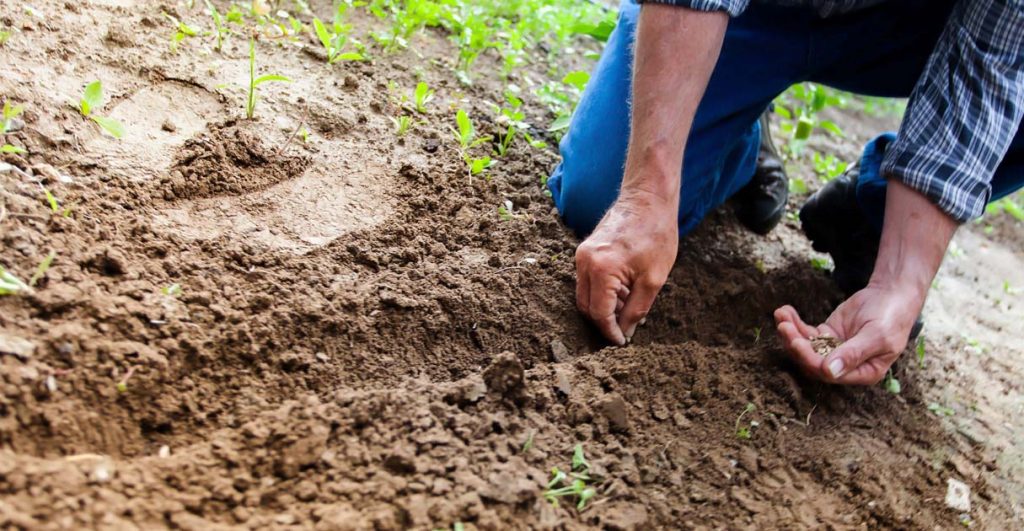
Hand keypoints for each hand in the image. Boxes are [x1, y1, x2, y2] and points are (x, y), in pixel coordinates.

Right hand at [575, 189, 677, 344]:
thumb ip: (636, 309)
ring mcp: (582, 255)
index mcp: (601, 269)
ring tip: (629, 308)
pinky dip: (602, 292)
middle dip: (604, 322)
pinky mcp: (585, 251)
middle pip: (586, 307)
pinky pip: (588, 281)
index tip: (622, 342)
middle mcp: (584, 262)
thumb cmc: (656, 235)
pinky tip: (624, 293)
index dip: (610, 332)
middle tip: (625, 330)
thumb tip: (625, 332)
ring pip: (585, 295)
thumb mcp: (653, 279)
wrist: (648, 199)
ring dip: (604, 307)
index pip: (599, 313)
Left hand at [774, 282, 923, 383]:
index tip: (797, 342)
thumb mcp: (876, 336)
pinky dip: (794, 323)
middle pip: (812, 362)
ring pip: (806, 347)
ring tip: (781, 315)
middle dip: (795, 345)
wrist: (892, 294)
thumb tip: (830, 372)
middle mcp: (845, 366)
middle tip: (784, 327)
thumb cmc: (891, 317)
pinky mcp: (827, 334)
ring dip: (791, 333)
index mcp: (863, 373)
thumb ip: (853, 354)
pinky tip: (785, 311)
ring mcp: (834, 350)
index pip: (829, 374)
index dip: (810, 360)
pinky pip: (806, 333)